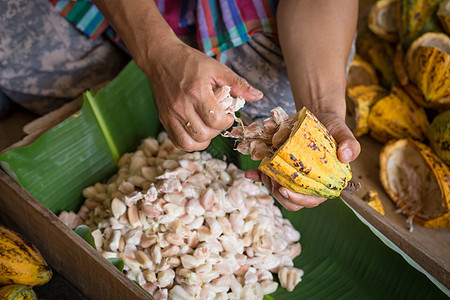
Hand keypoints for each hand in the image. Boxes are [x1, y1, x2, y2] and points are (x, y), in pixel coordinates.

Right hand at [143, 38, 262, 151]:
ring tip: (208, 128)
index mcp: (197, 92)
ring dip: (204, 139)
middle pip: (204, 134)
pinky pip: (178, 142)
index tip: (228, 114)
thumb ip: (238, 84)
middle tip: (218, 120)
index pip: (216, 120)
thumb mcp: (217, 68)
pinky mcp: (164, 119)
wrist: (161, 58)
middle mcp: (182, 106)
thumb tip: (259, 96)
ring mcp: (171, 114)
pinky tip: (196, 132)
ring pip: (190, 143)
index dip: (227, 121)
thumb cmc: (190, 61)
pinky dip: (190, 142)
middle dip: (217, 130)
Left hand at [245, 110, 360, 210]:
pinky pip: (269, 179)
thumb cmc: (332, 128)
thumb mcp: (343, 131)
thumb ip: (350, 143)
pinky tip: (250, 173)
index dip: (297, 199)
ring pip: (278, 191)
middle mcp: (308, 184)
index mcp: (325, 183)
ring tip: (264, 169)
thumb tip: (347, 156)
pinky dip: (258, 176)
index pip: (311, 200)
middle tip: (271, 179)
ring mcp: (294, 179)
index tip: (284, 189)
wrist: (318, 118)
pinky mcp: (282, 171)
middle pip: (291, 201)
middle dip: (278, 193)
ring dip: (268, 184)